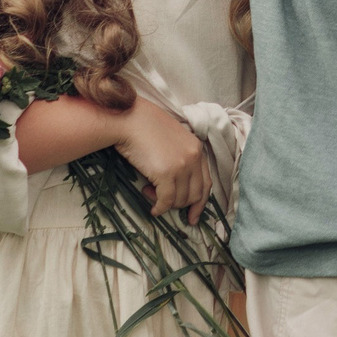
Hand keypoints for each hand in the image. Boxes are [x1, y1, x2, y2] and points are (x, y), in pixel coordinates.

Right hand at [115, 99, 212, 223]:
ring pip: (181, 199)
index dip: (200, 203)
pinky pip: (167, 200)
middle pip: (195, 194)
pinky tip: (153, 208)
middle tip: (162, 201)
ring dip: (166, 203)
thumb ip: (180, 159)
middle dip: (180, 205)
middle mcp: (194, 157)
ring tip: (150, 192)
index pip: (206, 183)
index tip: (192, 217)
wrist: (130, 119)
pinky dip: (160, 208)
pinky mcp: (167, 173)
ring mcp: (182, 165)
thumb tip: (176, 188)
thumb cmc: (145, 129)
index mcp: (197, 149)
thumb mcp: (171, 142)